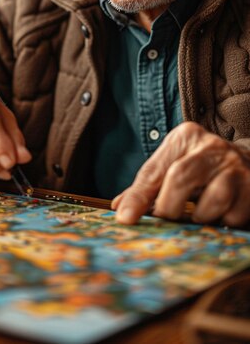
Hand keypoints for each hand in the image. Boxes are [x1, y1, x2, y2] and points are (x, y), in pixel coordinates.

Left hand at [112, 122, 249, 227]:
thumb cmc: (202, 166)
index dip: (139, 196)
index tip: (126, 219)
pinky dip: (223, 222)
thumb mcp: (174, 164)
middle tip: (167, 220)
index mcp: (185, 137)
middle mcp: (211, 146)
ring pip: (213, 200)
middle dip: (169, 207)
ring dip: (202, 217)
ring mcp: (236, 165)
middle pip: (181, 178)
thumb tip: (121, 209)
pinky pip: (234, 216)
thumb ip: (149, 185)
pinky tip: (222, 215)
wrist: (247, 161)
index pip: (155, 169)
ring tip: (199, 215)